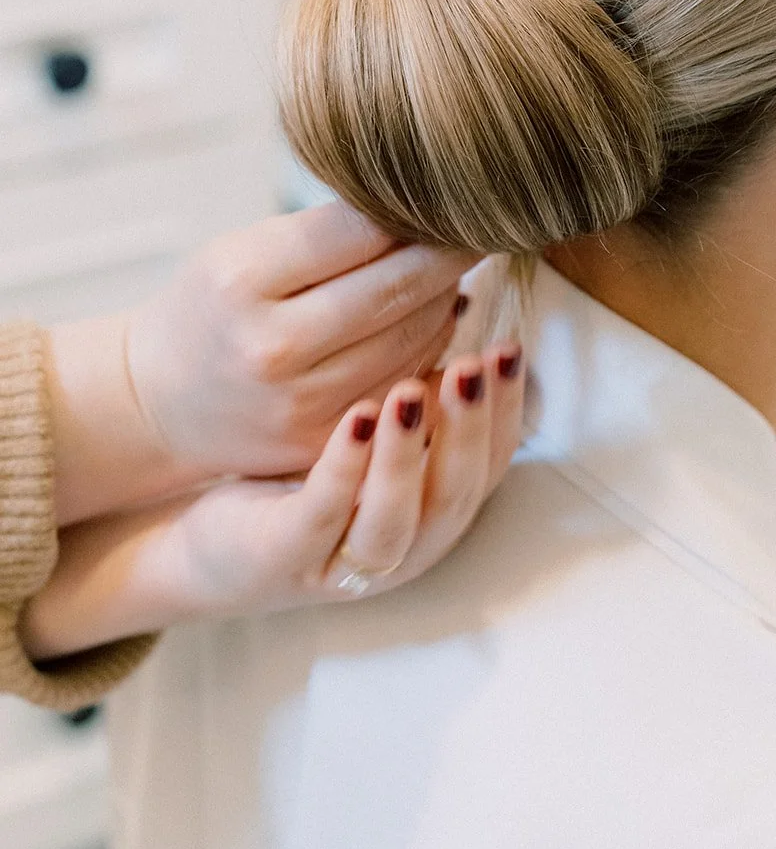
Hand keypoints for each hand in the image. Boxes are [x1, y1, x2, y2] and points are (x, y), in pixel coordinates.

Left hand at [21, 348, 525, 659]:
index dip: (506, 409)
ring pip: (396, 517)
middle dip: (474, 424)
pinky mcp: (285, 556)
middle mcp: (400, 541)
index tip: (511, 350)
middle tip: (482, 361)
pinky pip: (324, 515)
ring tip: (418, 386)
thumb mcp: (365, 427)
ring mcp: (342, 556)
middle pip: (458, 492)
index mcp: (428, 506)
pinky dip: (346, 468)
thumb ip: (415, 383)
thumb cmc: (293, 464)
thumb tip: (456, 291)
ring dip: (413, 452)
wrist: (191, 527)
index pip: (489, 462)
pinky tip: (355, 415)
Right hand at [49, 203, 479, 524]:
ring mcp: (302, 404)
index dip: (416, 209)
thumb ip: (327, 230)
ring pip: (414, 337)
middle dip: (449, 252)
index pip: (361, 231)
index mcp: (244, 280)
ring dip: (446, 297)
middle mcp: (273, 347)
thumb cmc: (214, 305)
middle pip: (397, 287)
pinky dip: (431, 344)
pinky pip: (403, 382)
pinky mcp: (324, 442)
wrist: (161, 400)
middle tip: (480, 226)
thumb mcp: (244, 249)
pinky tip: (436, 315)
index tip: (453, 193)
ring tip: (453, 269)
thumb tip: (425, 206)